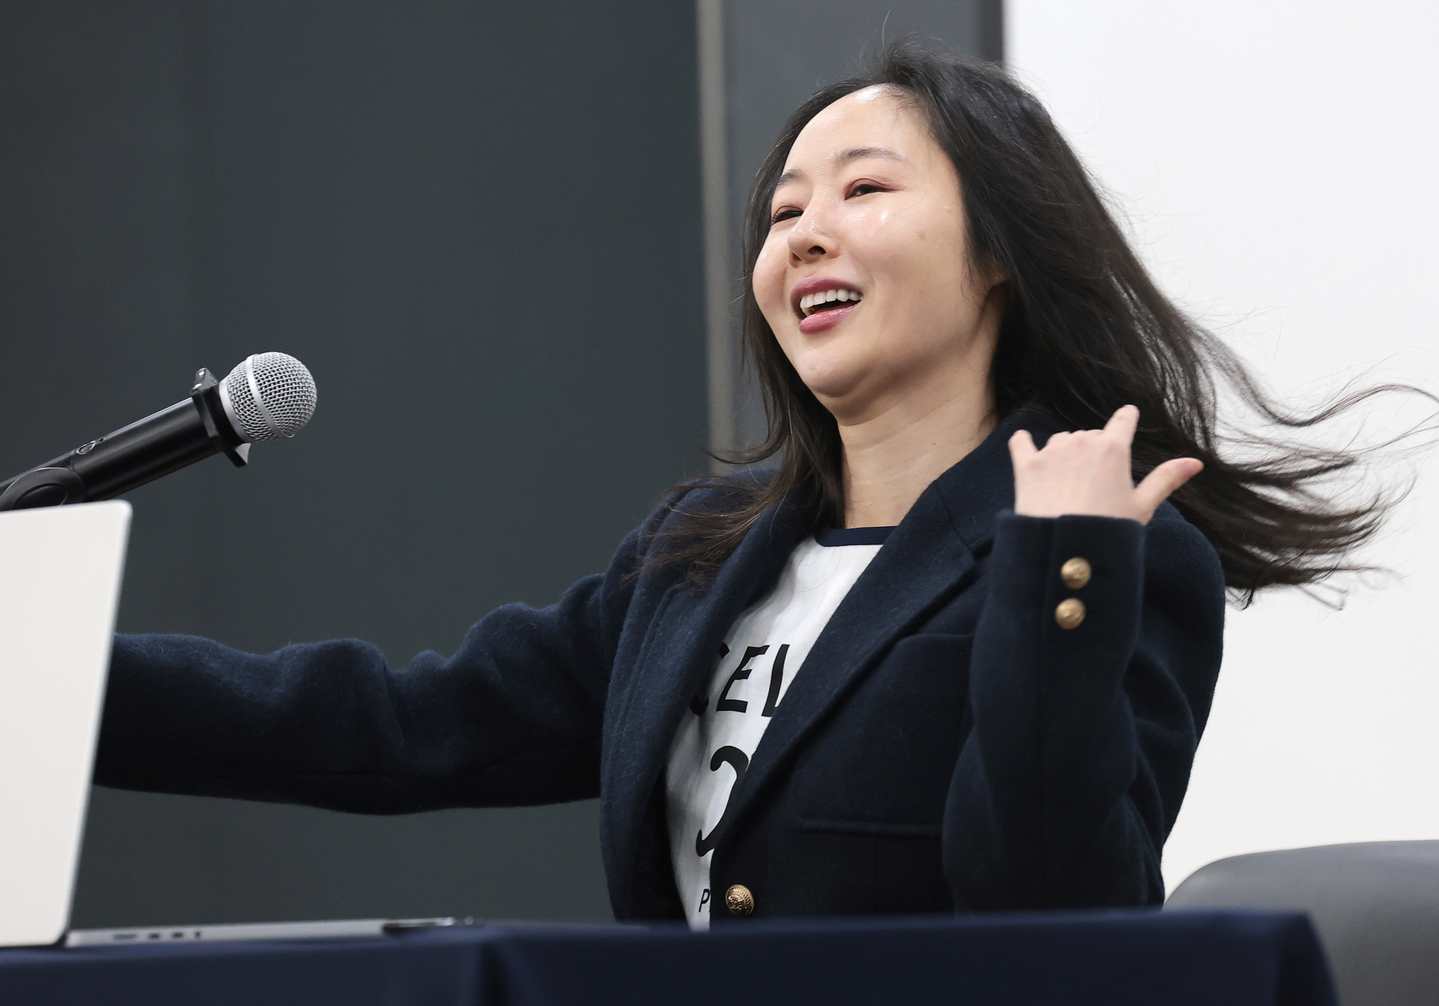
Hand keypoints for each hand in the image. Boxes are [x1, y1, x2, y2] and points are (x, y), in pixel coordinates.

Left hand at [1008, 405, 1201, 523]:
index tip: (1127, 415)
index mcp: (1114, 448)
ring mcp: (1052, 451)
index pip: (1123, 420)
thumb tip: (1196, 462)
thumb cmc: (1108, 530)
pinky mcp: (1026, 465)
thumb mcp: (1142, 505)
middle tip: (1097, 482)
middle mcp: (1082, 441)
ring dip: (1065, 452)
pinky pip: (1021, 443)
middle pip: (1091, 435)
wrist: (1064, 550)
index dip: (1126, 418)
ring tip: (1069, 482)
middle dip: (1095, 451)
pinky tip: (1024, 442)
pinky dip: (1023, 442)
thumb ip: (1166, 478)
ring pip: (1061, 440)